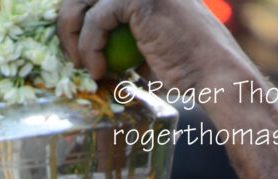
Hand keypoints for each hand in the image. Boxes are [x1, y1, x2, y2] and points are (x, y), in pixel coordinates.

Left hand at [57, 0, 238, 89]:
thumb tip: (87, 45)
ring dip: (72, 35)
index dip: (75, 13)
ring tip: (81, 65)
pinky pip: (96, 20)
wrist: (210, 73)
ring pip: (82, 0)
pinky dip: (89, 48)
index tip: (71, 45)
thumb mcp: (144, 49)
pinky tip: (97, 70)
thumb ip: (119, 38)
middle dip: (67, 22)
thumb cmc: (183, 68)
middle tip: (72, 58)